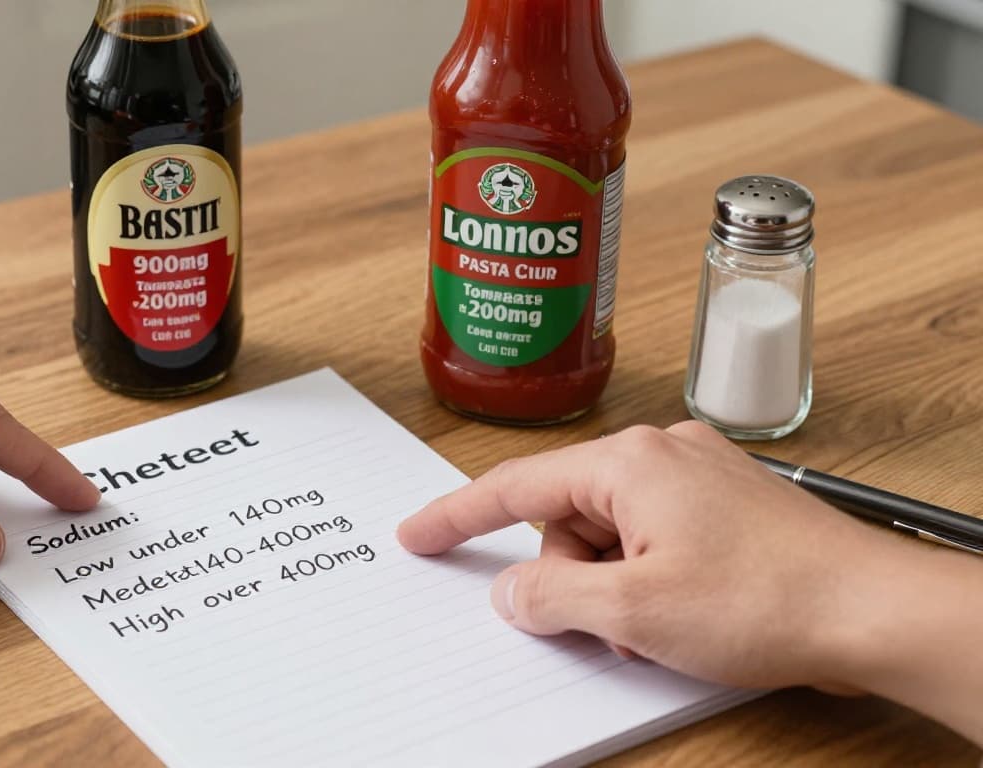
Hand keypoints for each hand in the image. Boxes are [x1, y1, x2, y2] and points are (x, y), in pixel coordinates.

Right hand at [397, 422, 898, 691]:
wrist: (873, 611)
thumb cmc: (767, 598)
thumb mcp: (633, 610)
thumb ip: (551, 597)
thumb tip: (514, 592)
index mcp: (628, 462)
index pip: (515, 486)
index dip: (458, 517)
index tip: (417, 534)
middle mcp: (660, 454)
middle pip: (567, 519)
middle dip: (573, 580)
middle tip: (609, 625)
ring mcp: (697, 477)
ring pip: (611, 536)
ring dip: (616, 590)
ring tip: (659, 628)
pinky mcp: (723, 507)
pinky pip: (653, 541)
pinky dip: (649, 582)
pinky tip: (683, 616)